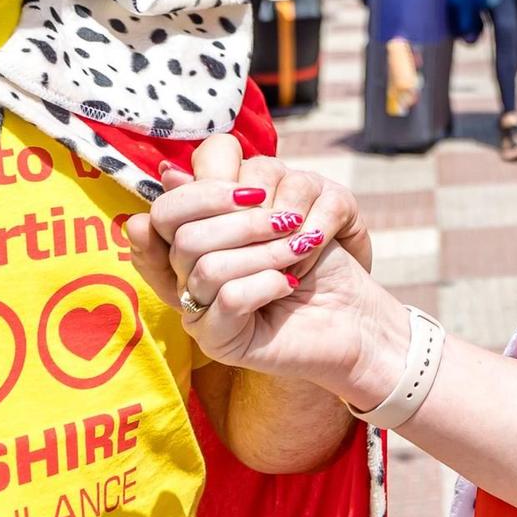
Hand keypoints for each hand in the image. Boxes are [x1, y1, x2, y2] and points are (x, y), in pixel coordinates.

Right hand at [126, 136, 399, 397]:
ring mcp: (198, 313)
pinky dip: (266, 282)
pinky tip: (290, 283)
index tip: (255, 192)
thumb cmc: (314, 255)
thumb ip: (229, 194)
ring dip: (263, 252)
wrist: (352, 311)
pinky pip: (228, 299)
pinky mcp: (218, 343)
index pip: (165, 212)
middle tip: (288, 221)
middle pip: (184, 238)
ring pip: (208, 268)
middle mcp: (185, 278)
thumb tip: (170, 173)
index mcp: (192, 241)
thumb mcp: (276, 209)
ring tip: (300, 251)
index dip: (204, 194)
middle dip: (244, 222)